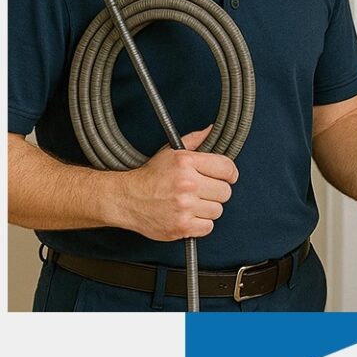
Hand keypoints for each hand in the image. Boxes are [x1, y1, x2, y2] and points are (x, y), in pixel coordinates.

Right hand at [116, 127, 238, 240]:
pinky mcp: (181, 226)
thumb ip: (194, 140)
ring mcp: (184, 207)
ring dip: (208, 208)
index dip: (230, 173)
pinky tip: (190, 215)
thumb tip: (212, 130)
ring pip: (217, 210)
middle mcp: (187, 184)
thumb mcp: (171, 152)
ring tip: (194, 203)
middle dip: (217, 191)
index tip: (227, 176)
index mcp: (186, 163)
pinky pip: (208, 227)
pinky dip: (201, 224)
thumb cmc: (150, 176)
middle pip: (225, 191)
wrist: (126, 199)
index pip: (227, 168)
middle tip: (205, 190)